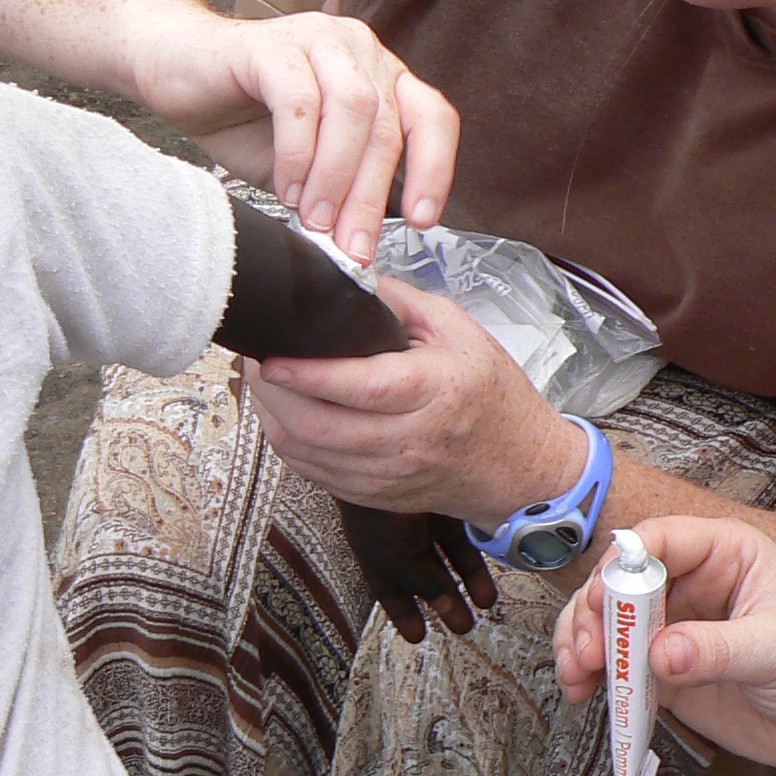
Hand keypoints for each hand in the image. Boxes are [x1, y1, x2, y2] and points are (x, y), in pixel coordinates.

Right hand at [128, 9, 457, 262]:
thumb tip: (364, 239)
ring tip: (317, 219)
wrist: (174, 71)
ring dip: (337, 175)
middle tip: (353, 245)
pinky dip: (298, 152)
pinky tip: (287, 187)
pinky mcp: (271, 44)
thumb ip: (342, 187)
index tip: (422, 219)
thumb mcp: (308, 166)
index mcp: (380, 76)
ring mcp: (318, 39)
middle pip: (388, 125)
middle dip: (370, 195)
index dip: (435, 168)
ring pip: (352, 109)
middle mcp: (359, 50)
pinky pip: (299, 99)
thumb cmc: (243, 118)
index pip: (432, 117)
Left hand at [247, 280, 584, 527]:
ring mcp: (390, 474)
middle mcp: (411, 439)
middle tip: (255, 360)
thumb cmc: (492, 394)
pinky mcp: (375, 496)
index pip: (362, 387)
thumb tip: (343, 279)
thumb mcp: (459, 330)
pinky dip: (290, 443)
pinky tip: (285, 415)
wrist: (520, 466)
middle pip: (320, 426)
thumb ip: (399, 301)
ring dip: (272, 418)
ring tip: (263, 383)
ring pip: (308, 454)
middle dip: (272, 393)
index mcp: (437, 391)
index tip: (271, 355)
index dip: (309, 373)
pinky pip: (314, 474)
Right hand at [337, 501, 496, 643]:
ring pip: (450, 552)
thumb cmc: (378, 509)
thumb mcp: (397, 560)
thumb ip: (423, 584)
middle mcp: (399, 536)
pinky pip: (465, 528)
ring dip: (469, 578)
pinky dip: (477, 548)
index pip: (389, 591)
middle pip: (426, 575)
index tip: (417, 637)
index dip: (403, 615)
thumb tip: (444, 604)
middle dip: (446, 601)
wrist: (385, 453)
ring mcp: (423, 515)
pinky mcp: (447, 495)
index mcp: (377, 554)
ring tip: (487, 602)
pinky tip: (494, 563)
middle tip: (463, 625)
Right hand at [554, 519, 775, 773]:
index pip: (659, 541)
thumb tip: (659, 654)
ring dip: (583, 646)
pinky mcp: (667, 673)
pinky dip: (594, 680)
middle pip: (620, 583)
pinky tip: (585, 695)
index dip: (623, 564)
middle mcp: (692, 584)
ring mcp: (675, 629)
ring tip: (578, 678)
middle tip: (588, 653)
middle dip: (593, 614)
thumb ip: (720, 649)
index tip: (604, 601)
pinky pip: (619, 669)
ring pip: (609, 625)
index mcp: (725, 553)